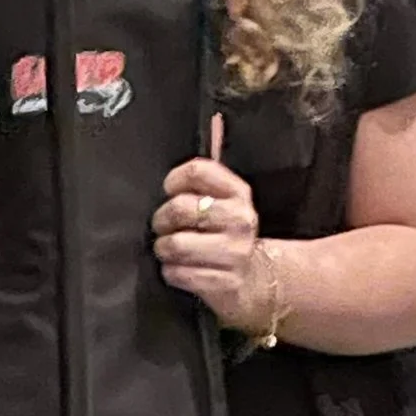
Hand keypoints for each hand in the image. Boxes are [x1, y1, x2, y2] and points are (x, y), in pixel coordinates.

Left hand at [152, 149, 263, 326]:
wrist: (253, 282)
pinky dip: (172, 273)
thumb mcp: (223, 202)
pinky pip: (177, 273)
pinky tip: (182, 270)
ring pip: (175, 244)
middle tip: (165, 227)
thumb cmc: (224, 235)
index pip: (198, 170)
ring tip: (171, 250)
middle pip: (180, 208)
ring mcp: (234, 253)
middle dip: (163, 220)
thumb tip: (204, 132)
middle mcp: (240, 219)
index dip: (174, 180)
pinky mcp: (224, 283)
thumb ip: (204, 179)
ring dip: (164, 249)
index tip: (170, 191)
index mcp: (238, 193)